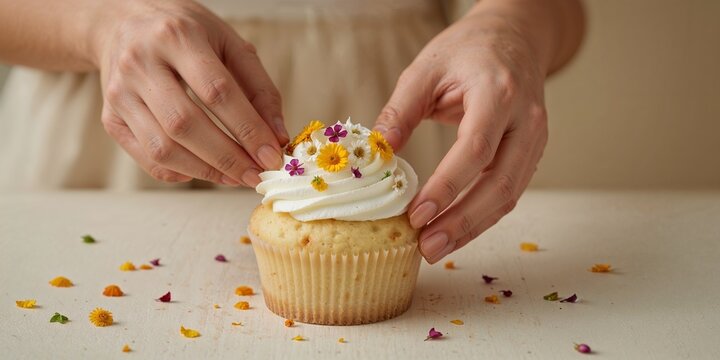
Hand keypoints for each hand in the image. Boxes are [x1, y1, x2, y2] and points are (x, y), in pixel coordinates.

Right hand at [94, 0, 287, 185]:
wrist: (123, 21)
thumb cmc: (186, 32)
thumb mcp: (229, 43)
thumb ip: (260, 89)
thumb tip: (277, 138)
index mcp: (176, 36)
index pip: (216, 91)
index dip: (247, 129)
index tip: (272, 155)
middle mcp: (141, 63)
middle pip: (185, 124)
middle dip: (228, 157)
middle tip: (257, 175)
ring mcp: (120, 93)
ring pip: (162, 147)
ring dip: (206, 171)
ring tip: (237, 177)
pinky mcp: (110, 118)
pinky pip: (147, 157)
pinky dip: (182, 172)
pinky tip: (207, 171)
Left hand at [374, 12, 549, 262]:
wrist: (515, 35)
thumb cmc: (468, 50)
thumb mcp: (426, 68)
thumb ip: (400, 110)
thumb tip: (378, 153)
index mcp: (499, 93)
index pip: (475, 149)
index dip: (447, 187)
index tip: (416, 214)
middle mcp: (526, 120)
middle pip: (500, 183)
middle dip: (463, 221)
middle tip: (427, 247)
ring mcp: (536, 138)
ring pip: (509, 195)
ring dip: (473, 227)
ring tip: (437, 249)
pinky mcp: (532, 152)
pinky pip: (510, 191)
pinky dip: (483, 216)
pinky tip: (456, 231)